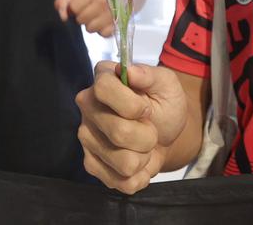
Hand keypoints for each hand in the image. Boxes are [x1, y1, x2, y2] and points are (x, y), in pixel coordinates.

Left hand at [55, 0, 113, 36]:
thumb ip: (64, 2)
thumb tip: (63, 17)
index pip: (73, 8)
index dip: (73, 8)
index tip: (79, 4)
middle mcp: (104, 2)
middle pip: (80, 20)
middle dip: (81, 16)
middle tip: (88, 10)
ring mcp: (112, 14)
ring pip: (90, 29)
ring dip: (90, 24)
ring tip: (95, 16)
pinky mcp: (117, 25)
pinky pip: (102, 34)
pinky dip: (101, 30)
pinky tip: (103, 22)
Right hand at [75, 61, 187, 193]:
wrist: (165, 133)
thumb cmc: (163, 104)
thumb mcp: (166, 84)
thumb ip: (150, 75)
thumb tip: (130, 71)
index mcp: (102, 79)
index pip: (103, 89)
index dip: (131, 105)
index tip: (147, 109)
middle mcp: (87, 106)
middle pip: (118, 132)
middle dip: (147, 136)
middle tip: (150, 129)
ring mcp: (86, 137)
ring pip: (123, 162)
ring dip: (144, 157)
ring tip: (144, 145)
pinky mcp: (91, 164)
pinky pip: (122, 182)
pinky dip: (140, 175)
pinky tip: (139, 160)